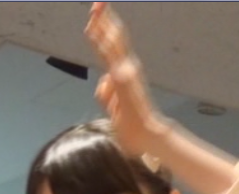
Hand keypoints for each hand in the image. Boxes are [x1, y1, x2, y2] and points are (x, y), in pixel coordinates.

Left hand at [85, 2, 170, 155]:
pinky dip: (103, 42)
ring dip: (104, 24)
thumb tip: (103, 80)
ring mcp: (126, 71)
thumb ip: (107, 94)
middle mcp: (126, 68)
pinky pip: (111, 56)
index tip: (95, 16)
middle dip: (104, 19)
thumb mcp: (113, 108)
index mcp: (122, 74)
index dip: (103, 31)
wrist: (144, 136)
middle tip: (97, 2)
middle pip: (114, 38)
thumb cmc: (131, 126)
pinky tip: (94, 30)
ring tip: (96, 7)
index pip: (110, 48)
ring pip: (113, 42)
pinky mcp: (123, 77)